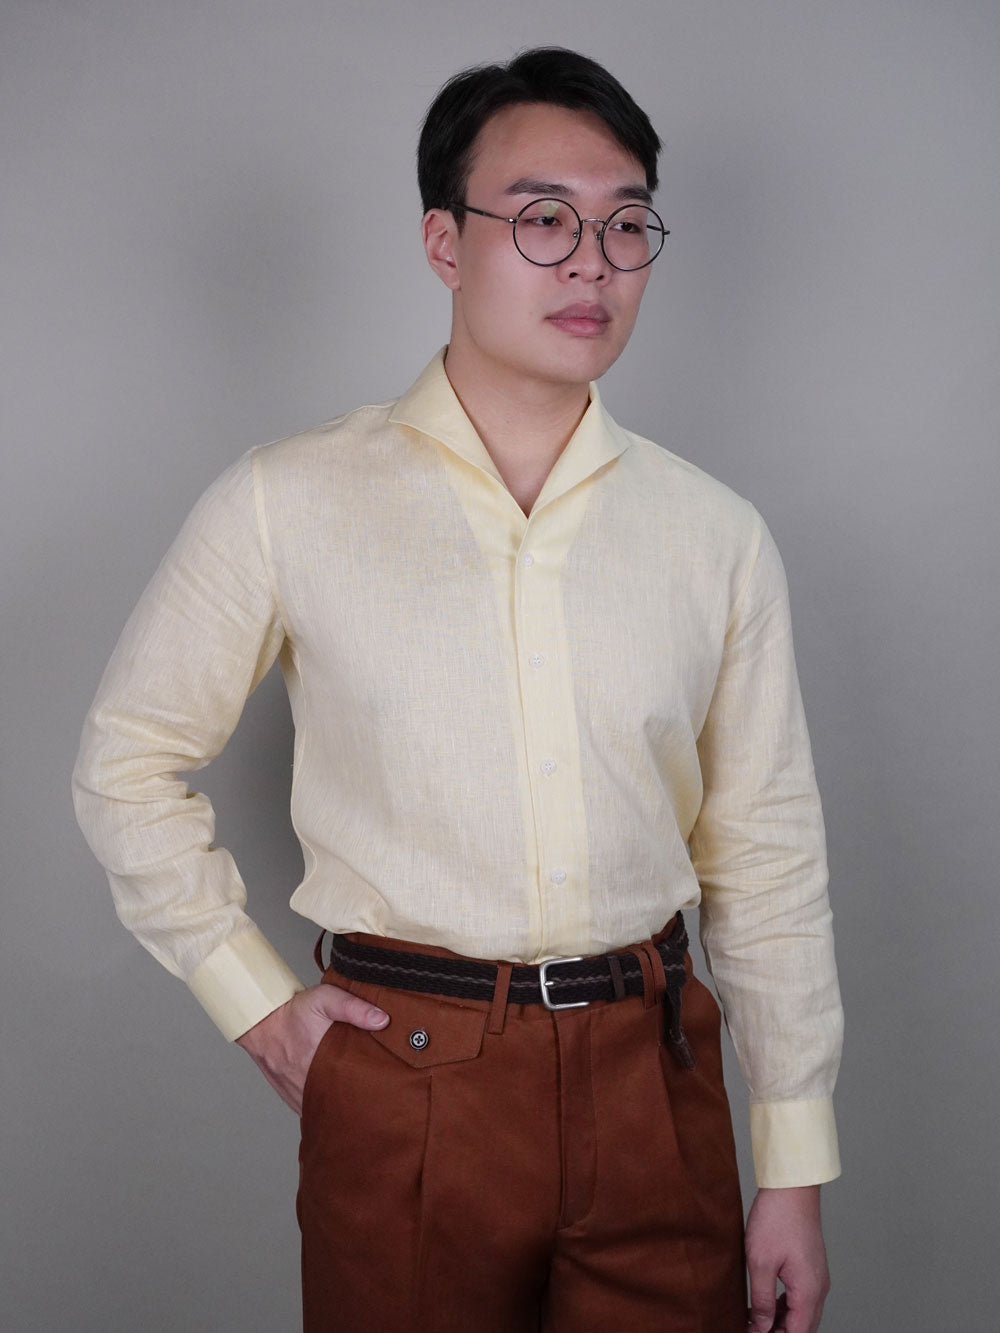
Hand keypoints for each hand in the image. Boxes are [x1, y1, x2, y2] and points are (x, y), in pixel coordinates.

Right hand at [235, 983, 388, 1113]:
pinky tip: (335, 1100)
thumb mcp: (325, 999)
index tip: (383, 1088)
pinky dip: (323, 1108)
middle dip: (358, 1102)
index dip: (369, 1091)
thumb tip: (382, 1020)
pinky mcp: (291, 1097)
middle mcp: (307, 1085)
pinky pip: (311, 1110)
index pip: (351, 1090)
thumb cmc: (293, 1011)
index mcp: (319, 1064)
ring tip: (357, 1098)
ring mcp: (297, 1094)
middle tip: (375, 1094)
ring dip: (339, 1106)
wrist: (261, 1020)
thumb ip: (353, 1008)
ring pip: (325, 1110)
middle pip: (340, 1104)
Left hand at [744, 1185, 829, 1332]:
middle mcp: (818, 1288)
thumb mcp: (760, 1262)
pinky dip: (785, 1306)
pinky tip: (766, 1302)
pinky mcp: (811, 1267)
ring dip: (782, 1322)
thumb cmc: (777, 1218)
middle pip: (803, 1327)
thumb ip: (762, 1300)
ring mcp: (816, 1277)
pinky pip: (801, 1297)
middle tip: (753, 1329)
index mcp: (809, 1291)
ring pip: (803, 1313)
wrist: (792, 1187)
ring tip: (755, 1319)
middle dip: (779, 1332)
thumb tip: (761, 1327)